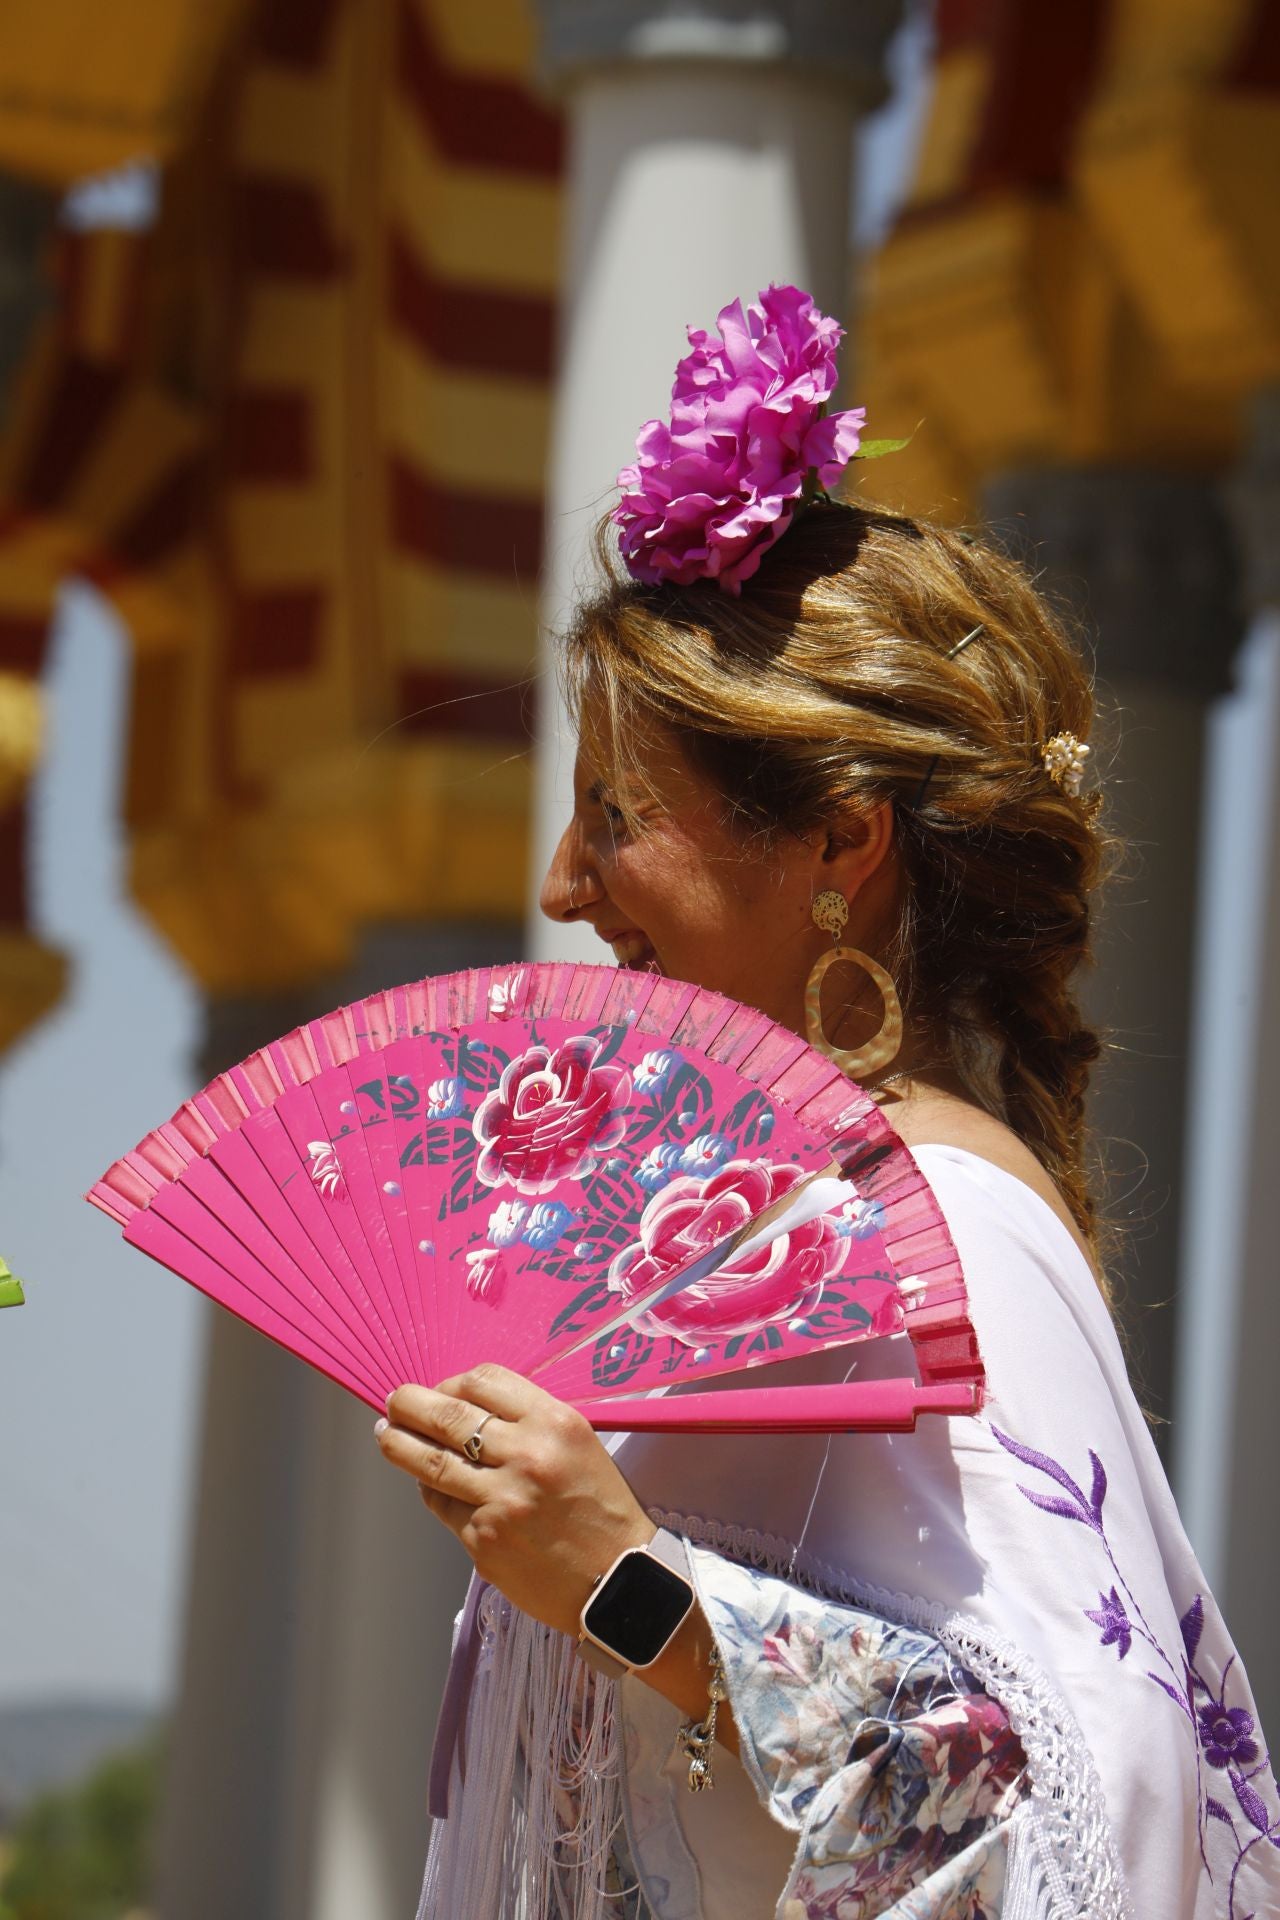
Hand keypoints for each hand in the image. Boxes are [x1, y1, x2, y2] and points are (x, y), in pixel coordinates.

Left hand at [375, 1363, 654, 1637]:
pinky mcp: (484, 1540)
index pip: (484, 1382)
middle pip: (447, 1417)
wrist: (619, 1582)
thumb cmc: (600, 1508)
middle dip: (409, 1405)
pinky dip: (433, 1492)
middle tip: (393, 1401)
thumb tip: (462, 1409)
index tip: (440, 1389)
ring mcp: (501, 1501)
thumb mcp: (578, 1446)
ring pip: (432, 1463)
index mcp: (554, 1423)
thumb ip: (527, 1423)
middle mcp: (526, 1456)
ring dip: (399, 1445)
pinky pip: (444, 1507)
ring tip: (385, 1435)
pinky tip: (430, 1485)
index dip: (451, 1382)